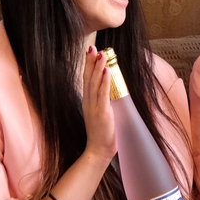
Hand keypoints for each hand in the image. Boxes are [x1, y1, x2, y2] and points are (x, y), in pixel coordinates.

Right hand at [82, 46, 116, 162]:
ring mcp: (94, 107)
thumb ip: (104, 102)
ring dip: (98, 68)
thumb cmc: (103, 134)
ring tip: (101, 54)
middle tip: (92, 47)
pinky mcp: (102, 113)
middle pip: (88, 78)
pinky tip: (106, 72)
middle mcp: (89, 102)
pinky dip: (104, 82)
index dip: (89, 65)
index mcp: (88, 102)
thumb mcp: (102, 114)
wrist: (98, 151)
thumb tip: (112, 91)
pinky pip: (103, 95)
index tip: (90, 52)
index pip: (87, 80)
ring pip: (95, 84)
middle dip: (90, 62)